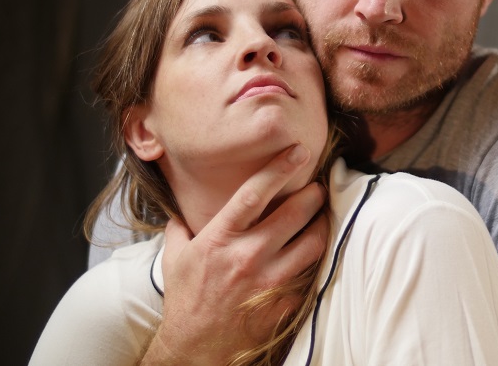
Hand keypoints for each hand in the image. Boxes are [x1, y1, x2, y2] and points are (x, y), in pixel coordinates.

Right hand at [140, 144, 328, 364]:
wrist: (196, 350)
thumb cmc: (186, 300)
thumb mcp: (174, 257)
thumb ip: (180, 225)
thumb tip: (183, 202)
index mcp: (220, 239)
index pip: (253, 194)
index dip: (278, 169)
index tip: (297, 152)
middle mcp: (247, 256)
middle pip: (294, 214)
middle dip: (313, 194)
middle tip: (317, 188)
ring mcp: (270, 280)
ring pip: (313, 242)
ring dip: (322, 223)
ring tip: (322, 215)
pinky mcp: (285, 301)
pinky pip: (311, 271)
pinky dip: (316, 257)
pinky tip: (315, 249)